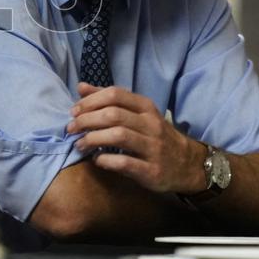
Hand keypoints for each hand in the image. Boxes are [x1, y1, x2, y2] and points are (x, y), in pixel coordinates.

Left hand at [65, 83, 205, 193]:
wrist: (188, 164)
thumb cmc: (155, 135)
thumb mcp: (138, 113)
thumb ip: (110, 100)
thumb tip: (81, 87)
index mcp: (146, 107)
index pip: (115, 94)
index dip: (90, 101)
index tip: (73, 111)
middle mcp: (151, 124)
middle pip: (113, 114)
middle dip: (86, 120)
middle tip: (71, 128)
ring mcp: (153, 148)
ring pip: (118, 136)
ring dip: (93, 139)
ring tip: (79, 144)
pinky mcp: (152, 171)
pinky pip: (125, 163)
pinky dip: (106, 160)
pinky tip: (96, 160)